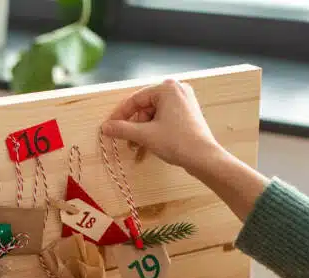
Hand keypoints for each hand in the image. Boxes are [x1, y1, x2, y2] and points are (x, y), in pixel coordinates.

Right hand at [101, 79, 220, 171]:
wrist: (204, 158)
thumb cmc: (177, 142)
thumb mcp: (145, 135)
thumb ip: (122, 129)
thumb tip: (105, 127)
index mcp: (167, 88)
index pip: (136, 99)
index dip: (120, 115)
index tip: (110, 127)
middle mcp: (177, 89)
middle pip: (145, 107)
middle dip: (135, 126)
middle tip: (127, 142)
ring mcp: (184, 101)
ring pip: (154, 115)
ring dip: (144, 131)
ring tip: (138, 148)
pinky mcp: (188, 113)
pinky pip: (165, 118)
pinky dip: (155, 131)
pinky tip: (149, 146)